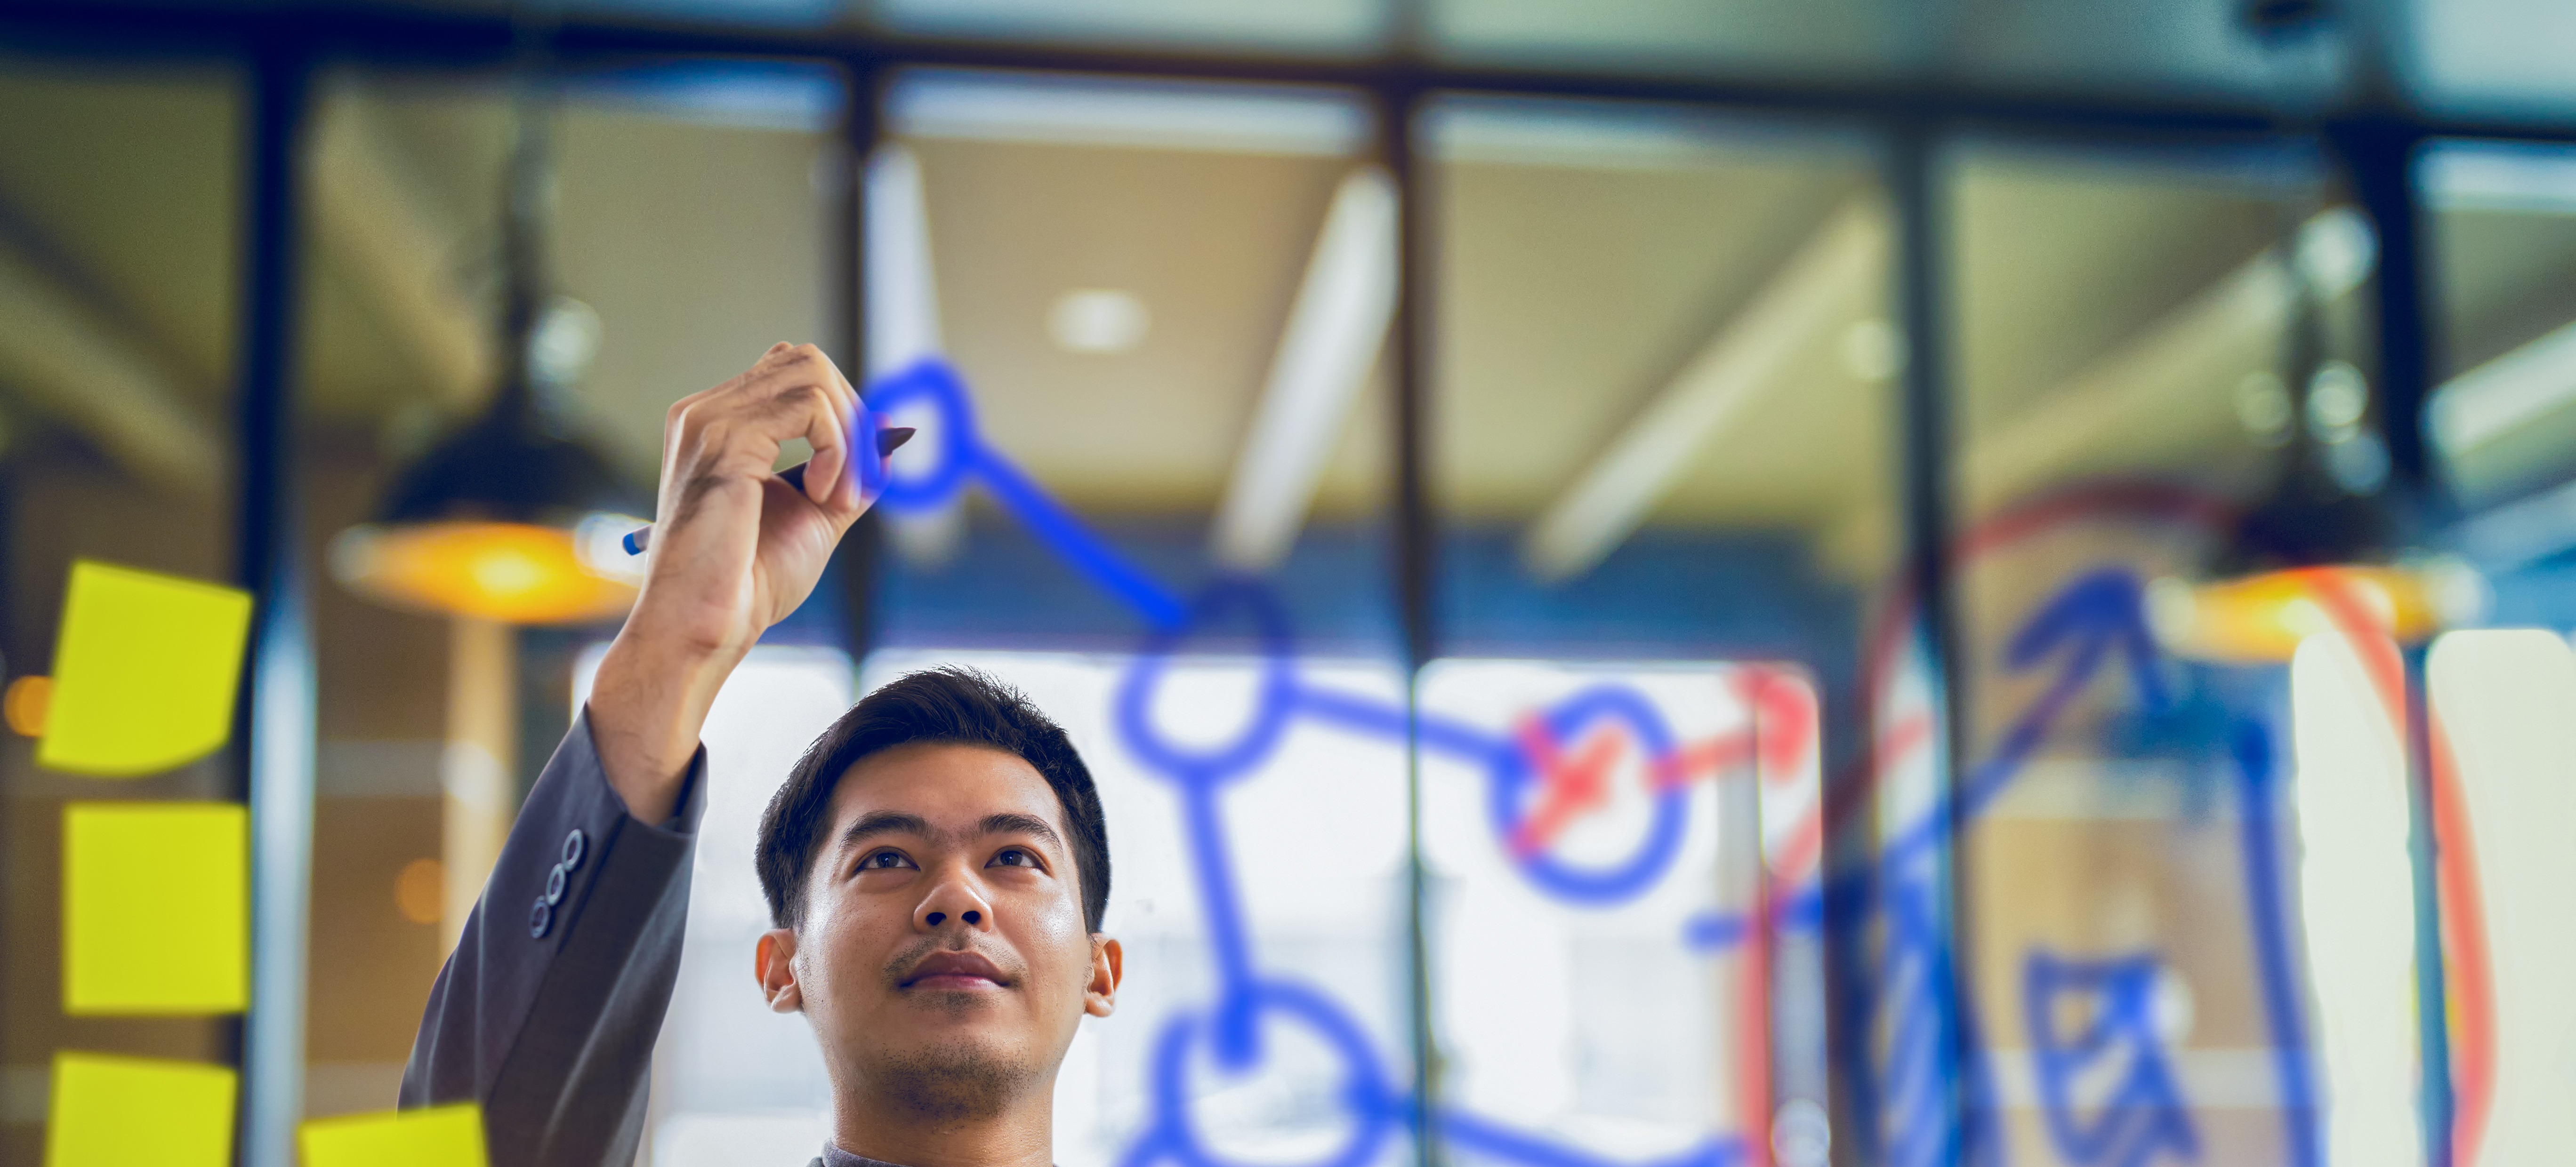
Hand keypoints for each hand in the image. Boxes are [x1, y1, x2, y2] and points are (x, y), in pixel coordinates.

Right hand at [589, 343, 879, 821]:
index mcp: (718, 425)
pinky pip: (810, 405)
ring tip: (841, 498)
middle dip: (852, 417)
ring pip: (813, 376)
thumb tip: (889, 429)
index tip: (856, 474)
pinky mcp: (723, 439)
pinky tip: (826, 496)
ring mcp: (708, 420)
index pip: (793, 373)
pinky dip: (838, 448)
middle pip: (807, 362)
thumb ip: (848, 470)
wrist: (705, 628)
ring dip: (850, 438)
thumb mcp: (815, 515)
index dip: (842, 412)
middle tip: (855, 485)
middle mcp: (704, 411)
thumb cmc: (748, 583)